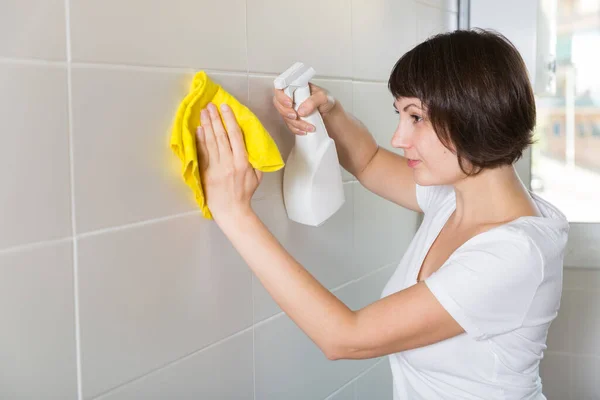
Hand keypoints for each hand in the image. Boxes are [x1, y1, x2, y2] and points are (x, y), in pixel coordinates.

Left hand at [195, 102, 261, 222]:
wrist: (231, 210)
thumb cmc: (244, 193)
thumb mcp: (256, 176)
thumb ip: (254, 160)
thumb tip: (250, 144)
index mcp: (242, 162)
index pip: (235, 136)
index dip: (229, 120)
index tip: (225, 107)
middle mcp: (228, 163)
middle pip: (221, 136)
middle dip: (215, 118)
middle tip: (210, 106)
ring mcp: (216, 168)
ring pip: (211, 142)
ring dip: (206, 125)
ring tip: (203, 113)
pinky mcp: (206, 172)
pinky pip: (203, 153)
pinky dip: (200, 140)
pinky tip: (198, 129)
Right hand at [272, 83, 335, 134]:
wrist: (330, 114)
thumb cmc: (325, 101)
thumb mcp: (323, 97)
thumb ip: (313, 101)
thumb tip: (301, 110)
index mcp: (295, 87)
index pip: (281, 88)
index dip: (282, 96)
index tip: (289, 103)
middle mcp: (291, 97)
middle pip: (278, 103)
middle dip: (286, 112)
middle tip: (295, 116)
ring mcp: (291, 109)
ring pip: (284, 116)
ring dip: (295, 123)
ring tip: (308, 126)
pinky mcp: (293, 119)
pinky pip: (289, 126)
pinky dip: (296, 129)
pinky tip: (304, 131)